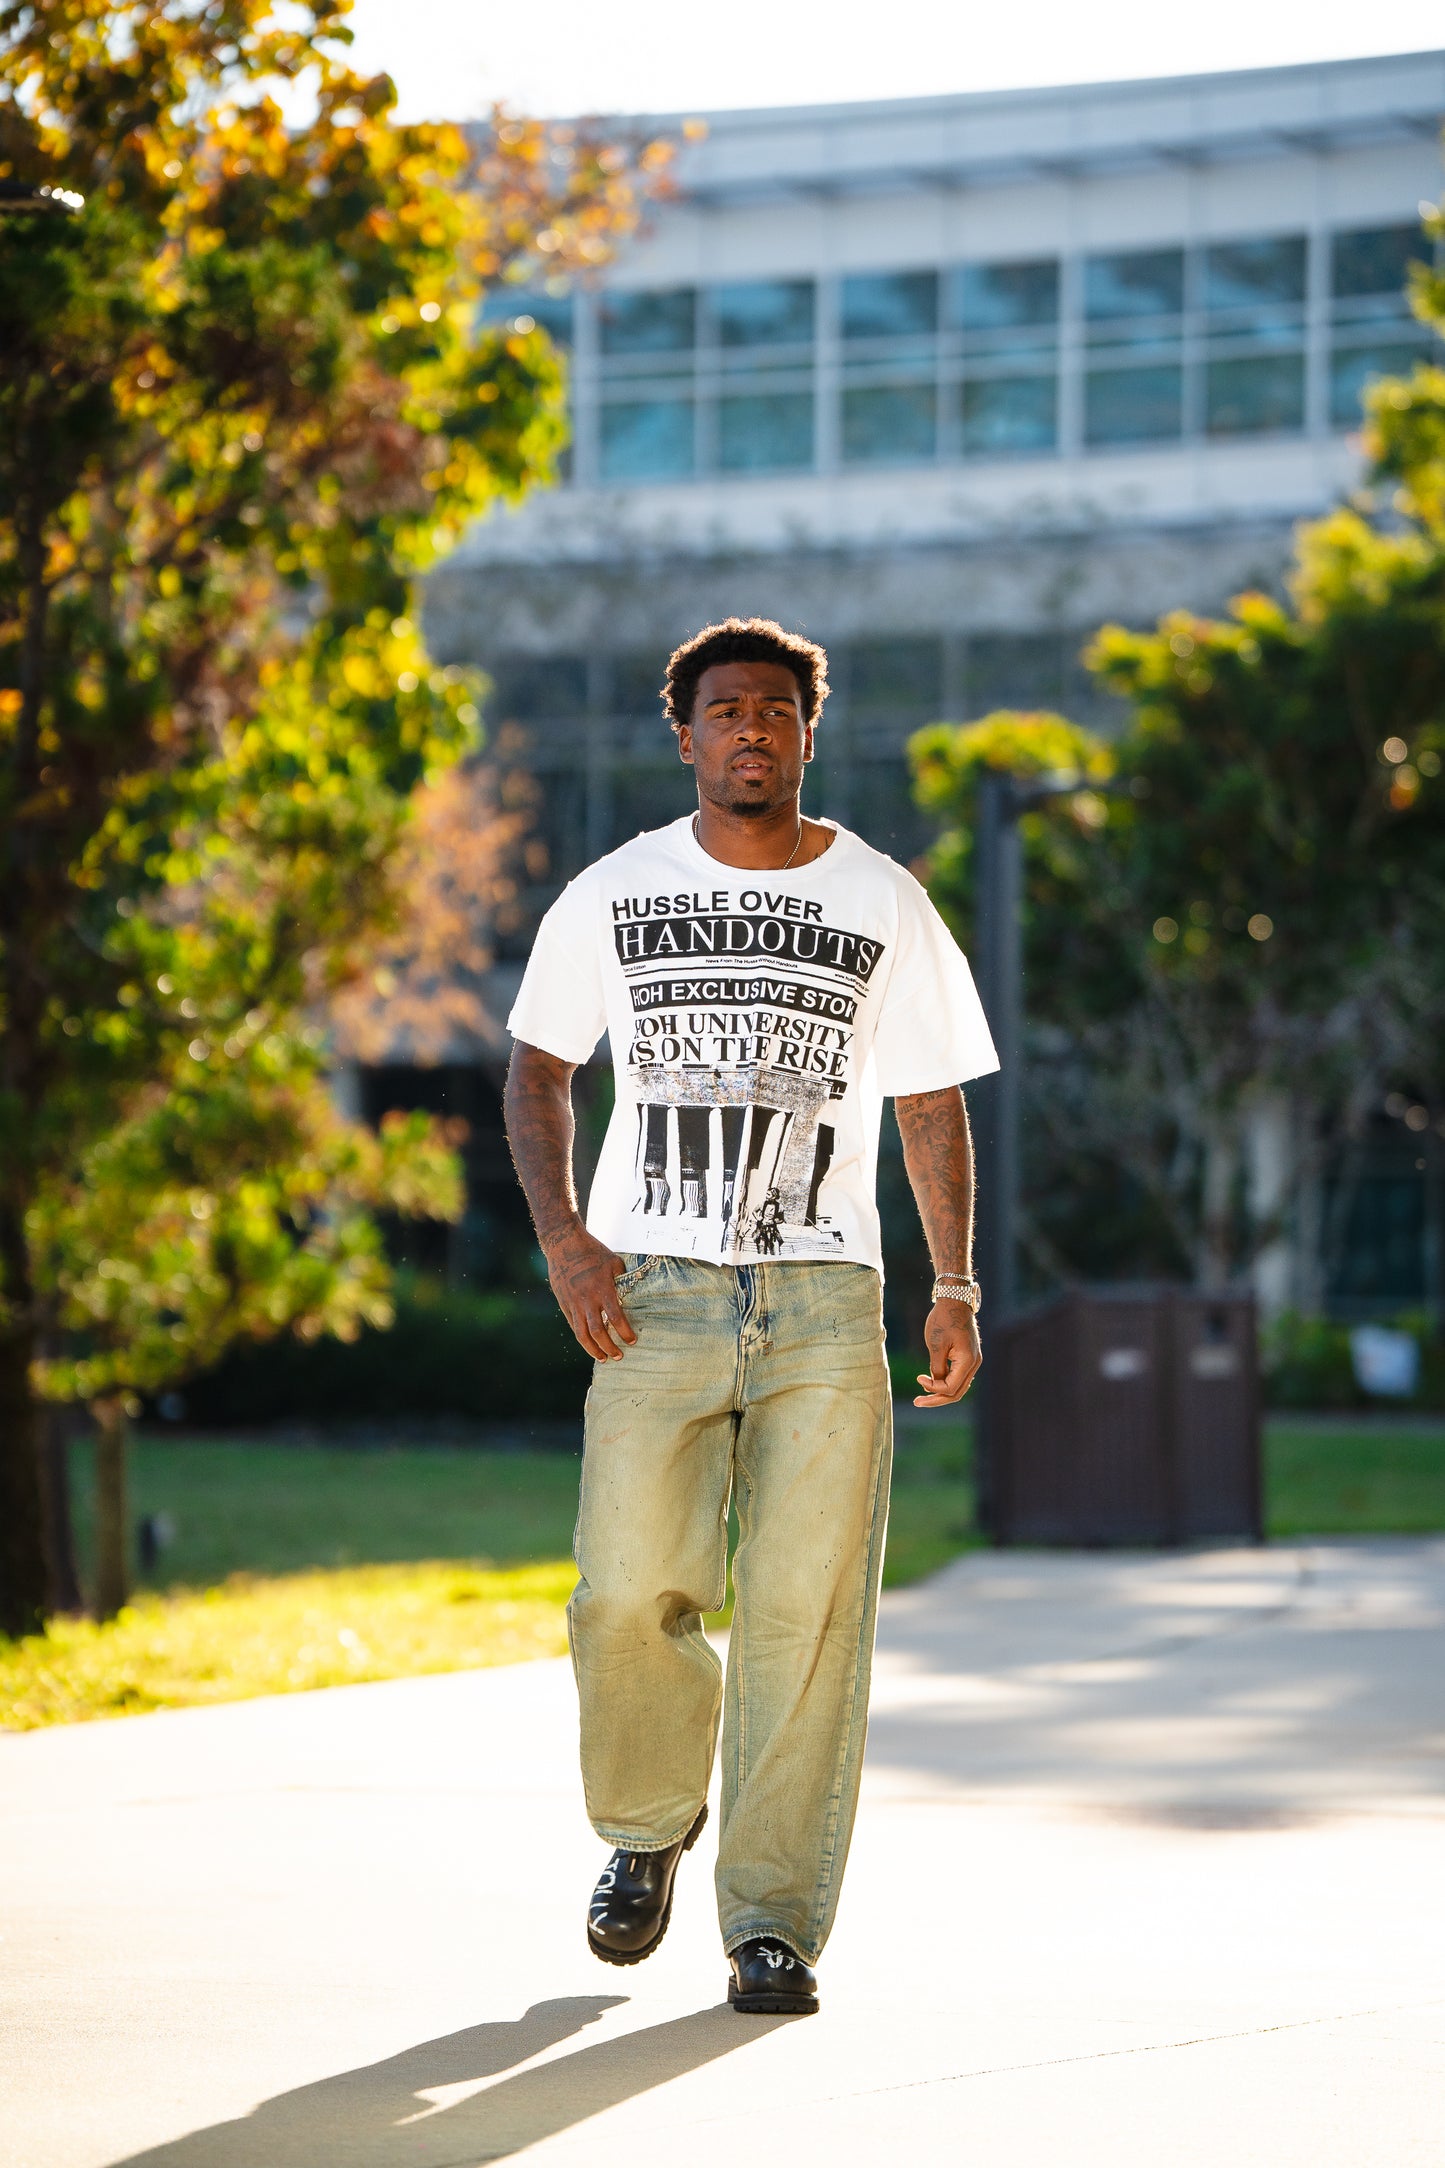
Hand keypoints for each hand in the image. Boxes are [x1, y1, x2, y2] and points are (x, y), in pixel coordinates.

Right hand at [543, 1221, 637, 1361]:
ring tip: (603, 1358)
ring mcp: (573, 1303)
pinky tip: (590, 1344)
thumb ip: (622, 1281)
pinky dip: (582, 1338)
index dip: (625, 1332)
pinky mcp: (564, 1304)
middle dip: (609, 1347)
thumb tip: (633, 1294)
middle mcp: (587, 1300)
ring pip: (582, 1334)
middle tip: (619, 1356)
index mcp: (602, 1289)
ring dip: (593, 1349)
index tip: (632, 1341)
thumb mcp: (614, 1262)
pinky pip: (573, 1326)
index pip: (616, 1318)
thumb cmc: (593, 1252)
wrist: (564, 1245)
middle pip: (598, 1332)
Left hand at [914, 1299, 980, 1406]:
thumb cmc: (944, 1319)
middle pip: (957, 1392)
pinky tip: (931, 1383)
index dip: (933, 1388)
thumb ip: (936, 1368)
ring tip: (922, 1396)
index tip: (919, 1378)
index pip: (951, 1388)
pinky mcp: (969, 1357)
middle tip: (916, 1402)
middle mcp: (974, 1364)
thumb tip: (935, 1385)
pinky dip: (946, 1382)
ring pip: (959, 1386)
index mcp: (967, 1361)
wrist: (955, 1300)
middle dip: (936, 1399)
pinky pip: (959, 1377)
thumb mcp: (936, 1345)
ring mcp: (973, 1361)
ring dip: (941, 1392)